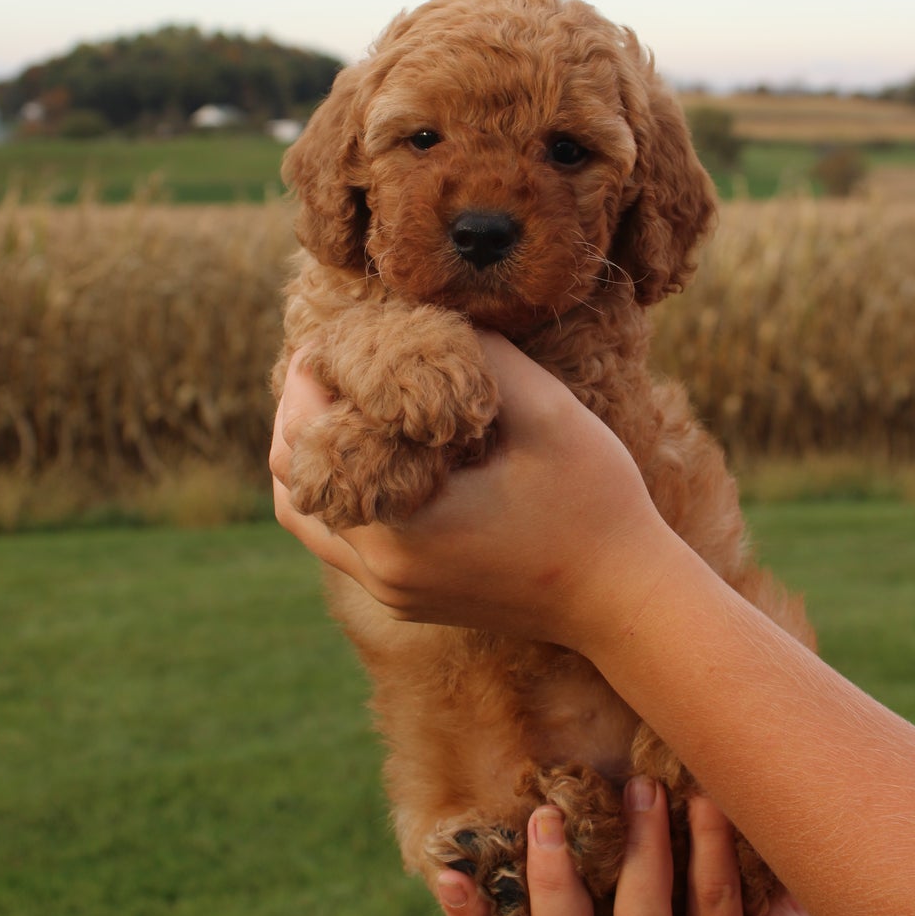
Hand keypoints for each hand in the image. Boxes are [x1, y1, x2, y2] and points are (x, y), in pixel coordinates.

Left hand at [270, 334, 678, 656]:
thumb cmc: (594, 502)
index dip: (311, 375)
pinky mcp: (407, 597)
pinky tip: (376, 446)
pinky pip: (340, 538)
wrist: (626, 599)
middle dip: (301, 409)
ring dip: (311, 453)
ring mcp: (390, 590)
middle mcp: (380, 570)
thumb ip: (478, 357)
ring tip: (343, 400)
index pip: (308, 436)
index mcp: (401, 527)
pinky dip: (339, 486)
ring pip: (305, 516)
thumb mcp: (544, 411)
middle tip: (333, 360)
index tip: (338, 335)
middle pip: (288, 478)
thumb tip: (425, 316)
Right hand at [435, 782, 881, 915]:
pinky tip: (707, 803)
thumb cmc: (700, 842)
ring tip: (644, 787)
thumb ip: (588, 802)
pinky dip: (705, 851)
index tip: (447, 873)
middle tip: (548, 815)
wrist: (809, 893)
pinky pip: (711, 911)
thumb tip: (540, 709)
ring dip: (640, 852)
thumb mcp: (634, 825)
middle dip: (553, 881)